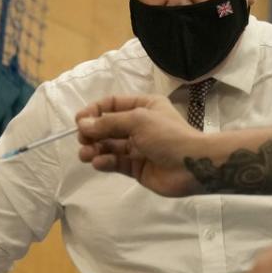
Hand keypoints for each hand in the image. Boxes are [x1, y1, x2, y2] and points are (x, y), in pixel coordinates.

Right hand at [74, 95, 204, 196]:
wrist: (192, 165)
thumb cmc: (168, 136)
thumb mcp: (138, 121)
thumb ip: (108, 123)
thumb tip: (82, 124)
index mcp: (144, 106)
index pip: (112, 105)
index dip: (94, 111)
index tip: (79, 121)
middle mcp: (140, 125)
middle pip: (108, 126)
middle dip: (93, 133)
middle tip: (82, 140)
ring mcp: (138, 147)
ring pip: (110, 146)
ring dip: (95, 149)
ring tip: (86, 154)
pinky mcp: (137, 167)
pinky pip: (116, 162)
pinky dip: (105, 162)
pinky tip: (99, 163)